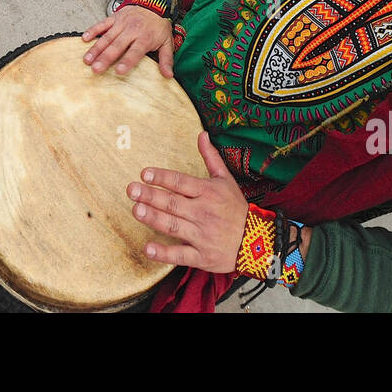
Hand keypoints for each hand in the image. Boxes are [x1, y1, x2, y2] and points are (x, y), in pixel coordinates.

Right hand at [82, 4, 174, 76]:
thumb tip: (168, 75)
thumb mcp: (167, 42)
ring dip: (95, 49)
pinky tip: (85, 39)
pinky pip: (102, 24)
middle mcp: (132, 30)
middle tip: (95, 69)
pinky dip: (93, 31)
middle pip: (117, 46)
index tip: (118, 71)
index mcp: (145, 38)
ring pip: (106, 37)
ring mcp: (121, 23)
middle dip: (105, 58)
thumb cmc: (159, 26)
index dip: (127, 61)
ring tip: (87, 60)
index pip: (135, 52)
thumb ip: (166, 60)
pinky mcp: (115, 17)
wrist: (155, 2)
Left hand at [127, 132, 248, 272]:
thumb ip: (211, 157)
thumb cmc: (236, 209)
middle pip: (173, 203)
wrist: (258, 242)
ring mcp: (202, 236)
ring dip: (154, 218)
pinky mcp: (202, 257)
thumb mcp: (226, 180)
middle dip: (151, 196)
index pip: (181, 182)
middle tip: (132, 190)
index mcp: (208, 192)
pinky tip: (148, 248)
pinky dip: (164, 253)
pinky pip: (180, 255)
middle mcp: (204, 213)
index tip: (144, 173)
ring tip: (136, 210)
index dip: (162, 177)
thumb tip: (202, 134)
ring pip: (174, 226)